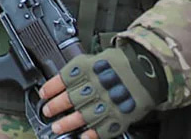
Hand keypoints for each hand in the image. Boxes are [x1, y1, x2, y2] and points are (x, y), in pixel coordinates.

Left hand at [38, 44, 162, 138]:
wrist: (148, 69)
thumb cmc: (119, 63)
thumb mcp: (95, 58)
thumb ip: (79, 71)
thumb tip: (60, 83)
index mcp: (88, 68)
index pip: (63, 79)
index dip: (50, 88)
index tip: (42, 94)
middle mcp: (96, 84)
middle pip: (70, 98)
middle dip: (56, 107)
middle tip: (47, 112)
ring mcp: (109, 101)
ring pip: (84, 115)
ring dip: (68, 123)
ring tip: (57, 127)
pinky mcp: (121, 115)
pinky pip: (104, 127)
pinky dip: (93, 134)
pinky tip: (83, 137)